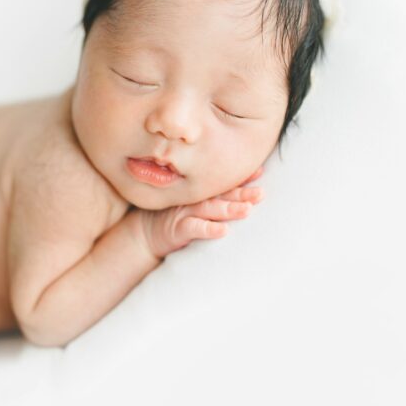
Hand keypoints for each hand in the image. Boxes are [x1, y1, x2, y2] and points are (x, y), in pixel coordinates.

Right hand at [138, 166, 265, 259]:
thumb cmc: (172, 216)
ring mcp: (185, 213)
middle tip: (261, 194)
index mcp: (199, 193)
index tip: (260, 172)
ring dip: (229, 209)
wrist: (145, 234)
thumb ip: (212, 195)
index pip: (223, 184)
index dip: (241, 178)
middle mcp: (194, 199)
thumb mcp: (191, 203)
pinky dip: (209, 229)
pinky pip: (195, 228)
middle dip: (242, 194)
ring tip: (247, 210)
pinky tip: (223, 231)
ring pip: (210, 209)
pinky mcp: (178, 229)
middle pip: (221, 195)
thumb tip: (244, 188)